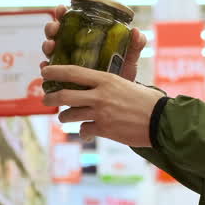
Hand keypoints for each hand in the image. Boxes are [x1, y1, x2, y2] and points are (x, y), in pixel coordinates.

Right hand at [41, 5, 147, 81]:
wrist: (119, 99)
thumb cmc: (121, 73)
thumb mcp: (128, 59)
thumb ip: (133, 47)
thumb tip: (137, 32)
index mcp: (87, 38)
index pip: (72, 21)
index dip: (63, 13)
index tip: (62, 9)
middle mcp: (73, 47)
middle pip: (56, 32)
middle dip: (52, 27)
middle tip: (54, 29)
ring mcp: (65, 61)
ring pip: (50, 49)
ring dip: (47, 45)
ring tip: (50, 47)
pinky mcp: (62, 77)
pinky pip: (49, 70)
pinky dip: (45, 66)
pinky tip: (45, 66)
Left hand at [42, 65, 162, 146]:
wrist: (160, 121)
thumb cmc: (148, 100)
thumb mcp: (128, 83)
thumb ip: (109, 83)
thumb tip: (97, 82)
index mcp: (106, 79)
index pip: (74, 72)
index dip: (55, 72)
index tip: (44, 72)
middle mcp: (100, 95)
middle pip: (65, 95)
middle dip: (50, 98)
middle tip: (45, 99)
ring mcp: (100, 113)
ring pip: (70, 115)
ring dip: (64, 117)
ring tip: (64, 117)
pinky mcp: (103, 130)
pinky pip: (84, 130)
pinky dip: (83, 132)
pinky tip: (87, 132)